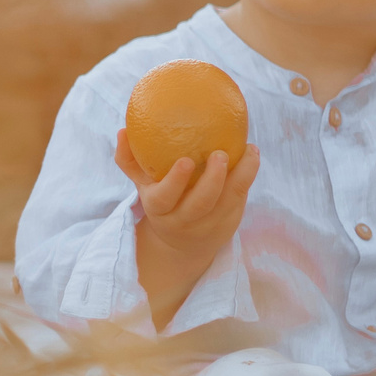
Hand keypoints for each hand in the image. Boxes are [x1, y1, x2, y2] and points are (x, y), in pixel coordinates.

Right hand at [115, 128, 259, 327]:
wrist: (182, 245)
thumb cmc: (161, 202)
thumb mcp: (142, 186)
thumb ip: (129, 160)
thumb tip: (123, 130)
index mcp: (159, 209)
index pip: (164, 198)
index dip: (175, 181)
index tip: (186, 161)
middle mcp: (185, 220)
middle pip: (201, 203)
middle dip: (213, 179)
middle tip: (220, 153)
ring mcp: (210, 223)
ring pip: (228, 201)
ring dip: (241, 175)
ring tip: (249, 150)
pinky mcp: (230, 222)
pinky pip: (241, 199)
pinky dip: (248, 176)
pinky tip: (252, 154)